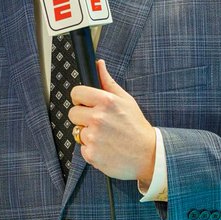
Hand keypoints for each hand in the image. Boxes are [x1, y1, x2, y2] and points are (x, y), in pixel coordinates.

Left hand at [68, 59, 155, 183]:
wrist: (147, 155)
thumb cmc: (137, 127)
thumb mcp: (126, 100)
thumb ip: (108, 82)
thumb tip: (99, 64)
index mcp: (106, 102)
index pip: (76, 93)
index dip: (80, 99)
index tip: (84, 103)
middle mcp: (98, 118)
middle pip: (72, 113)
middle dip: (82, 117)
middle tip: (98, 122)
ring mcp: (94, 137)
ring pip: (77, 131)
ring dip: (88, 134)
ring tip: (105, 136)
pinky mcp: (91, 154)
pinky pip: (82, 147)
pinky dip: (91, 149)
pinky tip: (105, 147)